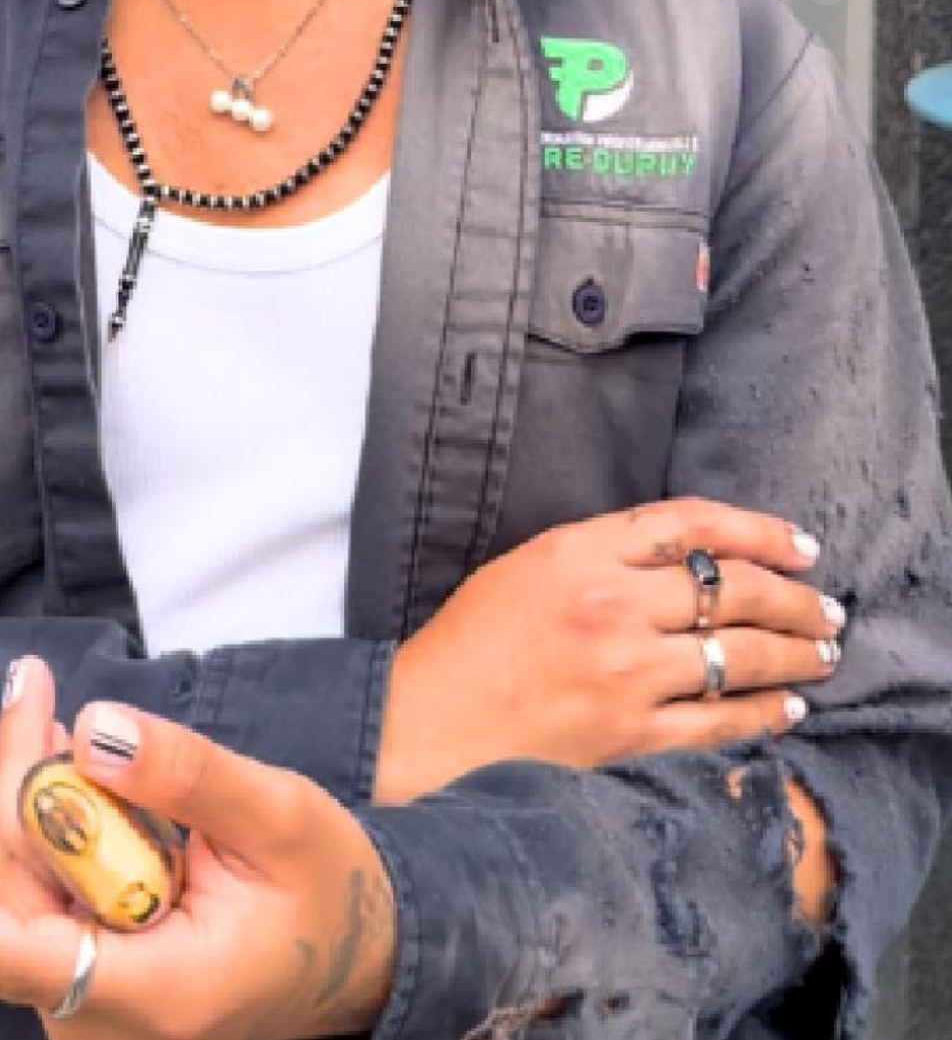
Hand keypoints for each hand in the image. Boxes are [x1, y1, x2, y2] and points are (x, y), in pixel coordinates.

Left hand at [0, 658, 396, 1039]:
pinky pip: (41, 878)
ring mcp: (92, 985)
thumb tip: (93, 730)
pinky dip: (41, 803)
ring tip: (22, 686)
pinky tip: (43, 736)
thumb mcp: (280, 818)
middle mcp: (102, 1004)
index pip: (18, 955)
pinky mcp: (91, 956)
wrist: (363, 958)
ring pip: (15, 876)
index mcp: (153, 991)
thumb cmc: (327, 893)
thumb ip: (188, 776)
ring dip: (10, 776)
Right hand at [376, 497, 842, 801]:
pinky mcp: (628, 734)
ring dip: (795, 654)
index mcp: (582, 550)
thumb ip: (607, 552)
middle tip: (828, 606)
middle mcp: (611, 604)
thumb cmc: (474, 638)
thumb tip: (691, 557)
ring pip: (738, 656)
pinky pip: (717, 723)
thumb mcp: (533, 563)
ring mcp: (624, 673)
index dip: (760, 530)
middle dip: (796, 598)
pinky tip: (787, 708)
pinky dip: (762, 714)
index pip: (694, 525)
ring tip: (824, 652)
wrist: (432, 720)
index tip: (802, 544)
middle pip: (733, 590)